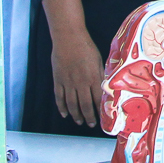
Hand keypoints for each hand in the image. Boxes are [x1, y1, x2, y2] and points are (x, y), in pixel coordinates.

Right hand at [43, 0, 104, 126]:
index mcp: (93, 77)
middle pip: (85, 105)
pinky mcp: (58, 80)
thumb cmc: (86, 46)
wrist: (68, 37)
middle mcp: (81, 83)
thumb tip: (105, 87)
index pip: (98, 99)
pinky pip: (59, 97)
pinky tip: (64, 113)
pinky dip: (61, 107)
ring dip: (76, 114)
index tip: (103, 118)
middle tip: (91, 124)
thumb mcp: (98, 60)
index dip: (100, 110)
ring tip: (79, 121)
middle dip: (89, 116)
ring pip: (72, 104)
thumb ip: (100, 75)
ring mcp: (68, 82)